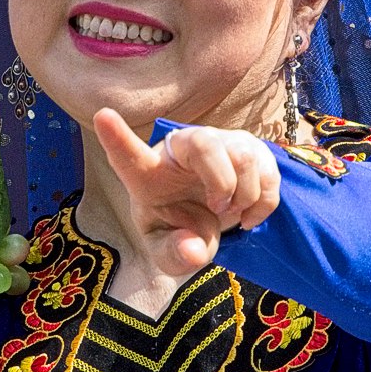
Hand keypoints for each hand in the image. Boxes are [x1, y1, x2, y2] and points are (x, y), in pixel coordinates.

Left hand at [92, 110, 280, 272]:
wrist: (209, 215)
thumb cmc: (177, 224)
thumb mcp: (168, 250)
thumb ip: (173, 255)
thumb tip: (193, 251)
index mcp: (147, 172)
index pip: (128, 153)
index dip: (116, 137)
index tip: (102, 116)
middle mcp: (182, 148)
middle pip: (206, 144)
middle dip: (221, 183)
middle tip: (219, 209)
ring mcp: (218, 142)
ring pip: (244, 157)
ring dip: (244, 195)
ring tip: (231, 211)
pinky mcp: (250, 148)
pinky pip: (268, 171)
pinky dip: (264, 202)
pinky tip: (248, 214)